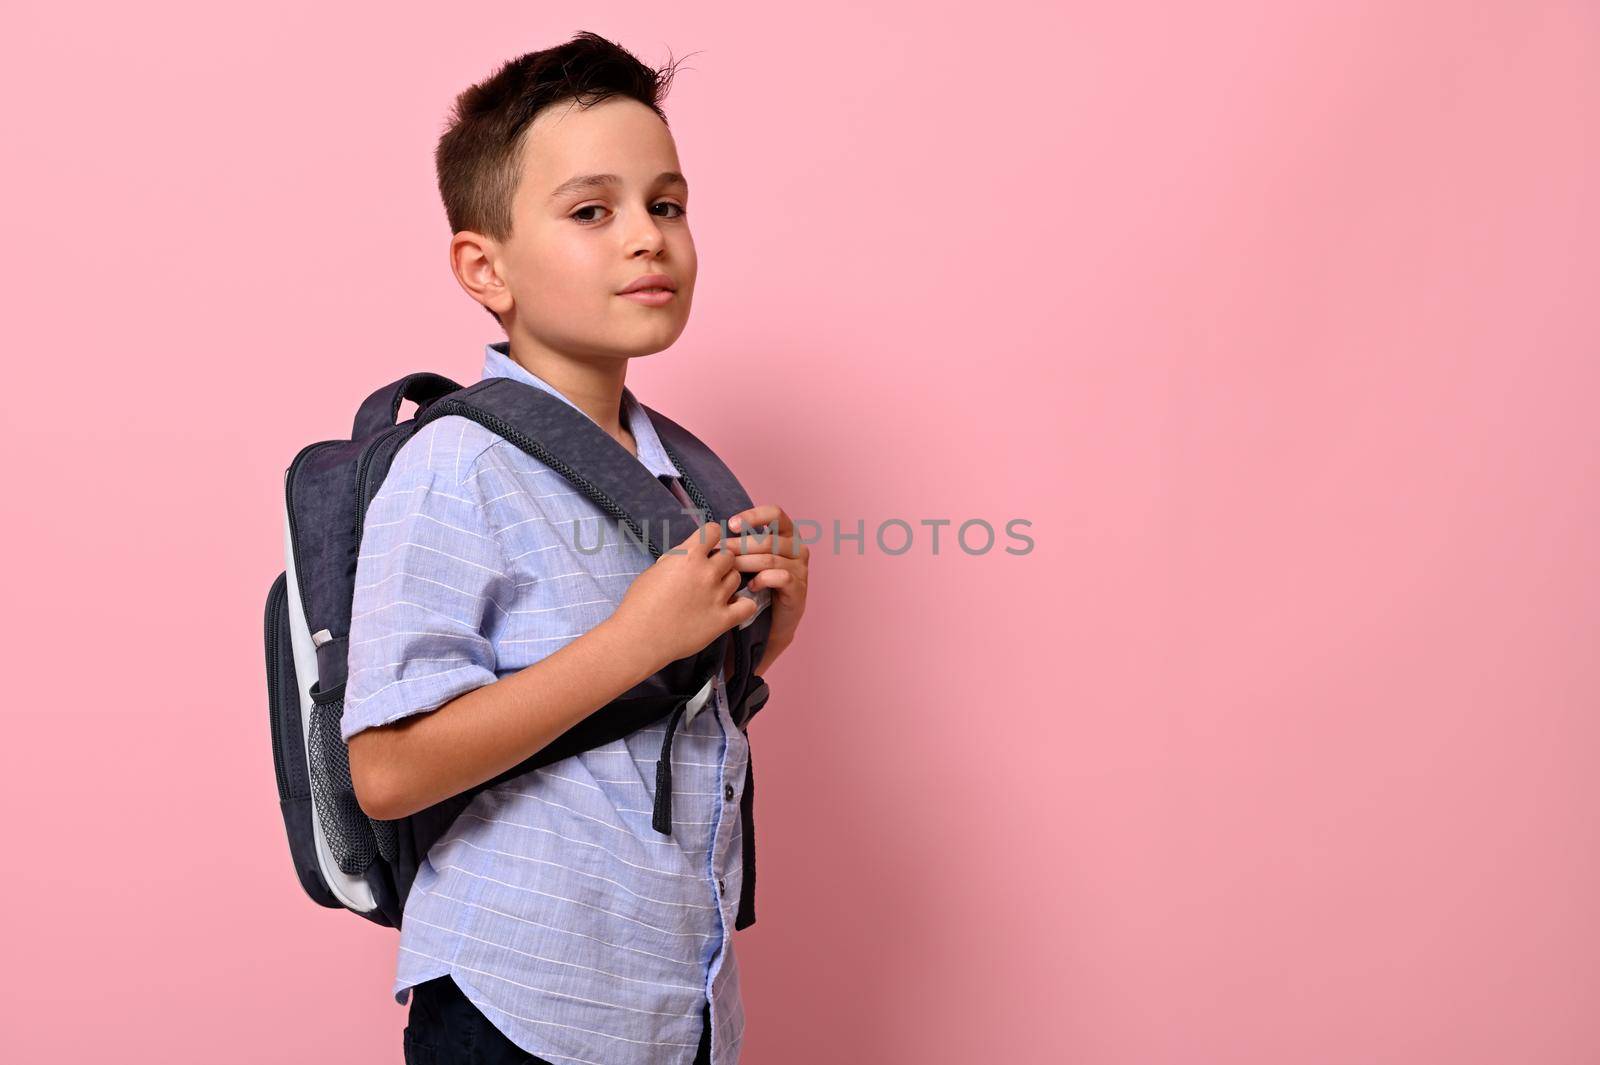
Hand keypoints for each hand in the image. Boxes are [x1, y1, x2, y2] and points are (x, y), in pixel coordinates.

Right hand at [612, 520, 760, 669]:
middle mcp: (706, 573)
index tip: (706, 547)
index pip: (714, 531)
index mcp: (688, 557)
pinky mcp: (723, 619)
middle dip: (719, 562)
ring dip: (727, 582)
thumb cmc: (640, 604)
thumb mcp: (655, 569)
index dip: (710, 538)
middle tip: (707, 574)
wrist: (639, 638)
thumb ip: (678, 557)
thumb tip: (693, 552)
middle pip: (728, 555)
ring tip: (713, 592)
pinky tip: (731, 607)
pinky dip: (743, 605)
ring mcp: (716, 596)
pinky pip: (747, 606)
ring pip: (736, 577)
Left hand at [725, 504, 808, 673]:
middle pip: (769, 539)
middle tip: (722, 552)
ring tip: (729, 569)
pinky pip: (780, 577)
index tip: (731, 525)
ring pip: (770, 558)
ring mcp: (801, 568)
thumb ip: (740, 543)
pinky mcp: (799, 588)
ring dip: (746, 563)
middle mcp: (798, 547)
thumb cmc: (757, 582)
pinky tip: (750, 585)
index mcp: (788, 533)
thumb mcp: (749, 558)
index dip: (754, 516)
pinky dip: (761, 579)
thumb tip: (710, 531)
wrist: (773, 619)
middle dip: (742, 545)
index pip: (775, 513)